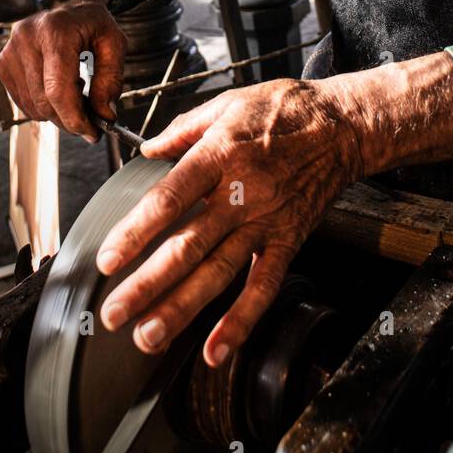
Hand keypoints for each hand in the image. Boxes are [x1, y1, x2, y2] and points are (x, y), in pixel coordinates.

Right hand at [0, 0, 124, 138]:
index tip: (93, 133)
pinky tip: (56, 89)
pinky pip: (22, 102)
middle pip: (44, 102)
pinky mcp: (2, 63)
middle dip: (69, 120)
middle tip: (90, 121)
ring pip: (32, 107)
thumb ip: (110, 79)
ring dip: (56, 114)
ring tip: (75, 95)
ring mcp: (9, 51)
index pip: (57, 90)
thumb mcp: (114, 43)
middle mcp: (25, 39)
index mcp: (54, 31)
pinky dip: (42, 106)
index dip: (75, 118)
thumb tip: (103, 115)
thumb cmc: (91, 22)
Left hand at [96, 79, 364, 366]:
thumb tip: (147, 149)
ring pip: (219, 273)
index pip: (170, 199)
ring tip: (148, 337)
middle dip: (147, 284)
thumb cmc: (285, 110)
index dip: (136, 231)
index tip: (107, 259)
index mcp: (219, 154)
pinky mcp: (288, 241)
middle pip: (188, 247)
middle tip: (114, 313)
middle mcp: (241, 194)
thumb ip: (184, 128)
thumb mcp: (228, 103)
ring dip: (181, 309)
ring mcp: (266, 222)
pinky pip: (264, 287)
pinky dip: (241, 321)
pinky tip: (215, 350)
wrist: (344, 126)